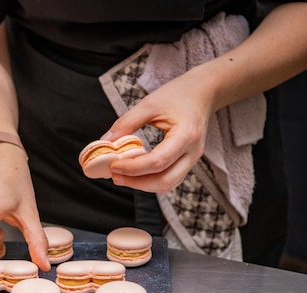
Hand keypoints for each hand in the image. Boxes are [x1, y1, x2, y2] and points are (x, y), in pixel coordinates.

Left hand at [104, 69, 212, 193]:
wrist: (202, 92)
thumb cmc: (178, 94)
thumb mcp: (149, 104)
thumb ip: (126, 123)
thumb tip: (105, 142)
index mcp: (186, 135)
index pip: (158, 162)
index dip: (133, 168)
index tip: (112, 165)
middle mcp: (193, 152)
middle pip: (165, 181)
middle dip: (136, 182)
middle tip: (114, 175)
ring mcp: (192, 159)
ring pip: (167, 185)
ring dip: (142, 185)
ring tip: (121, 176)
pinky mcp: (187, 162)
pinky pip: (169, 179)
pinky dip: (150, 181)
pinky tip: (134, 173)